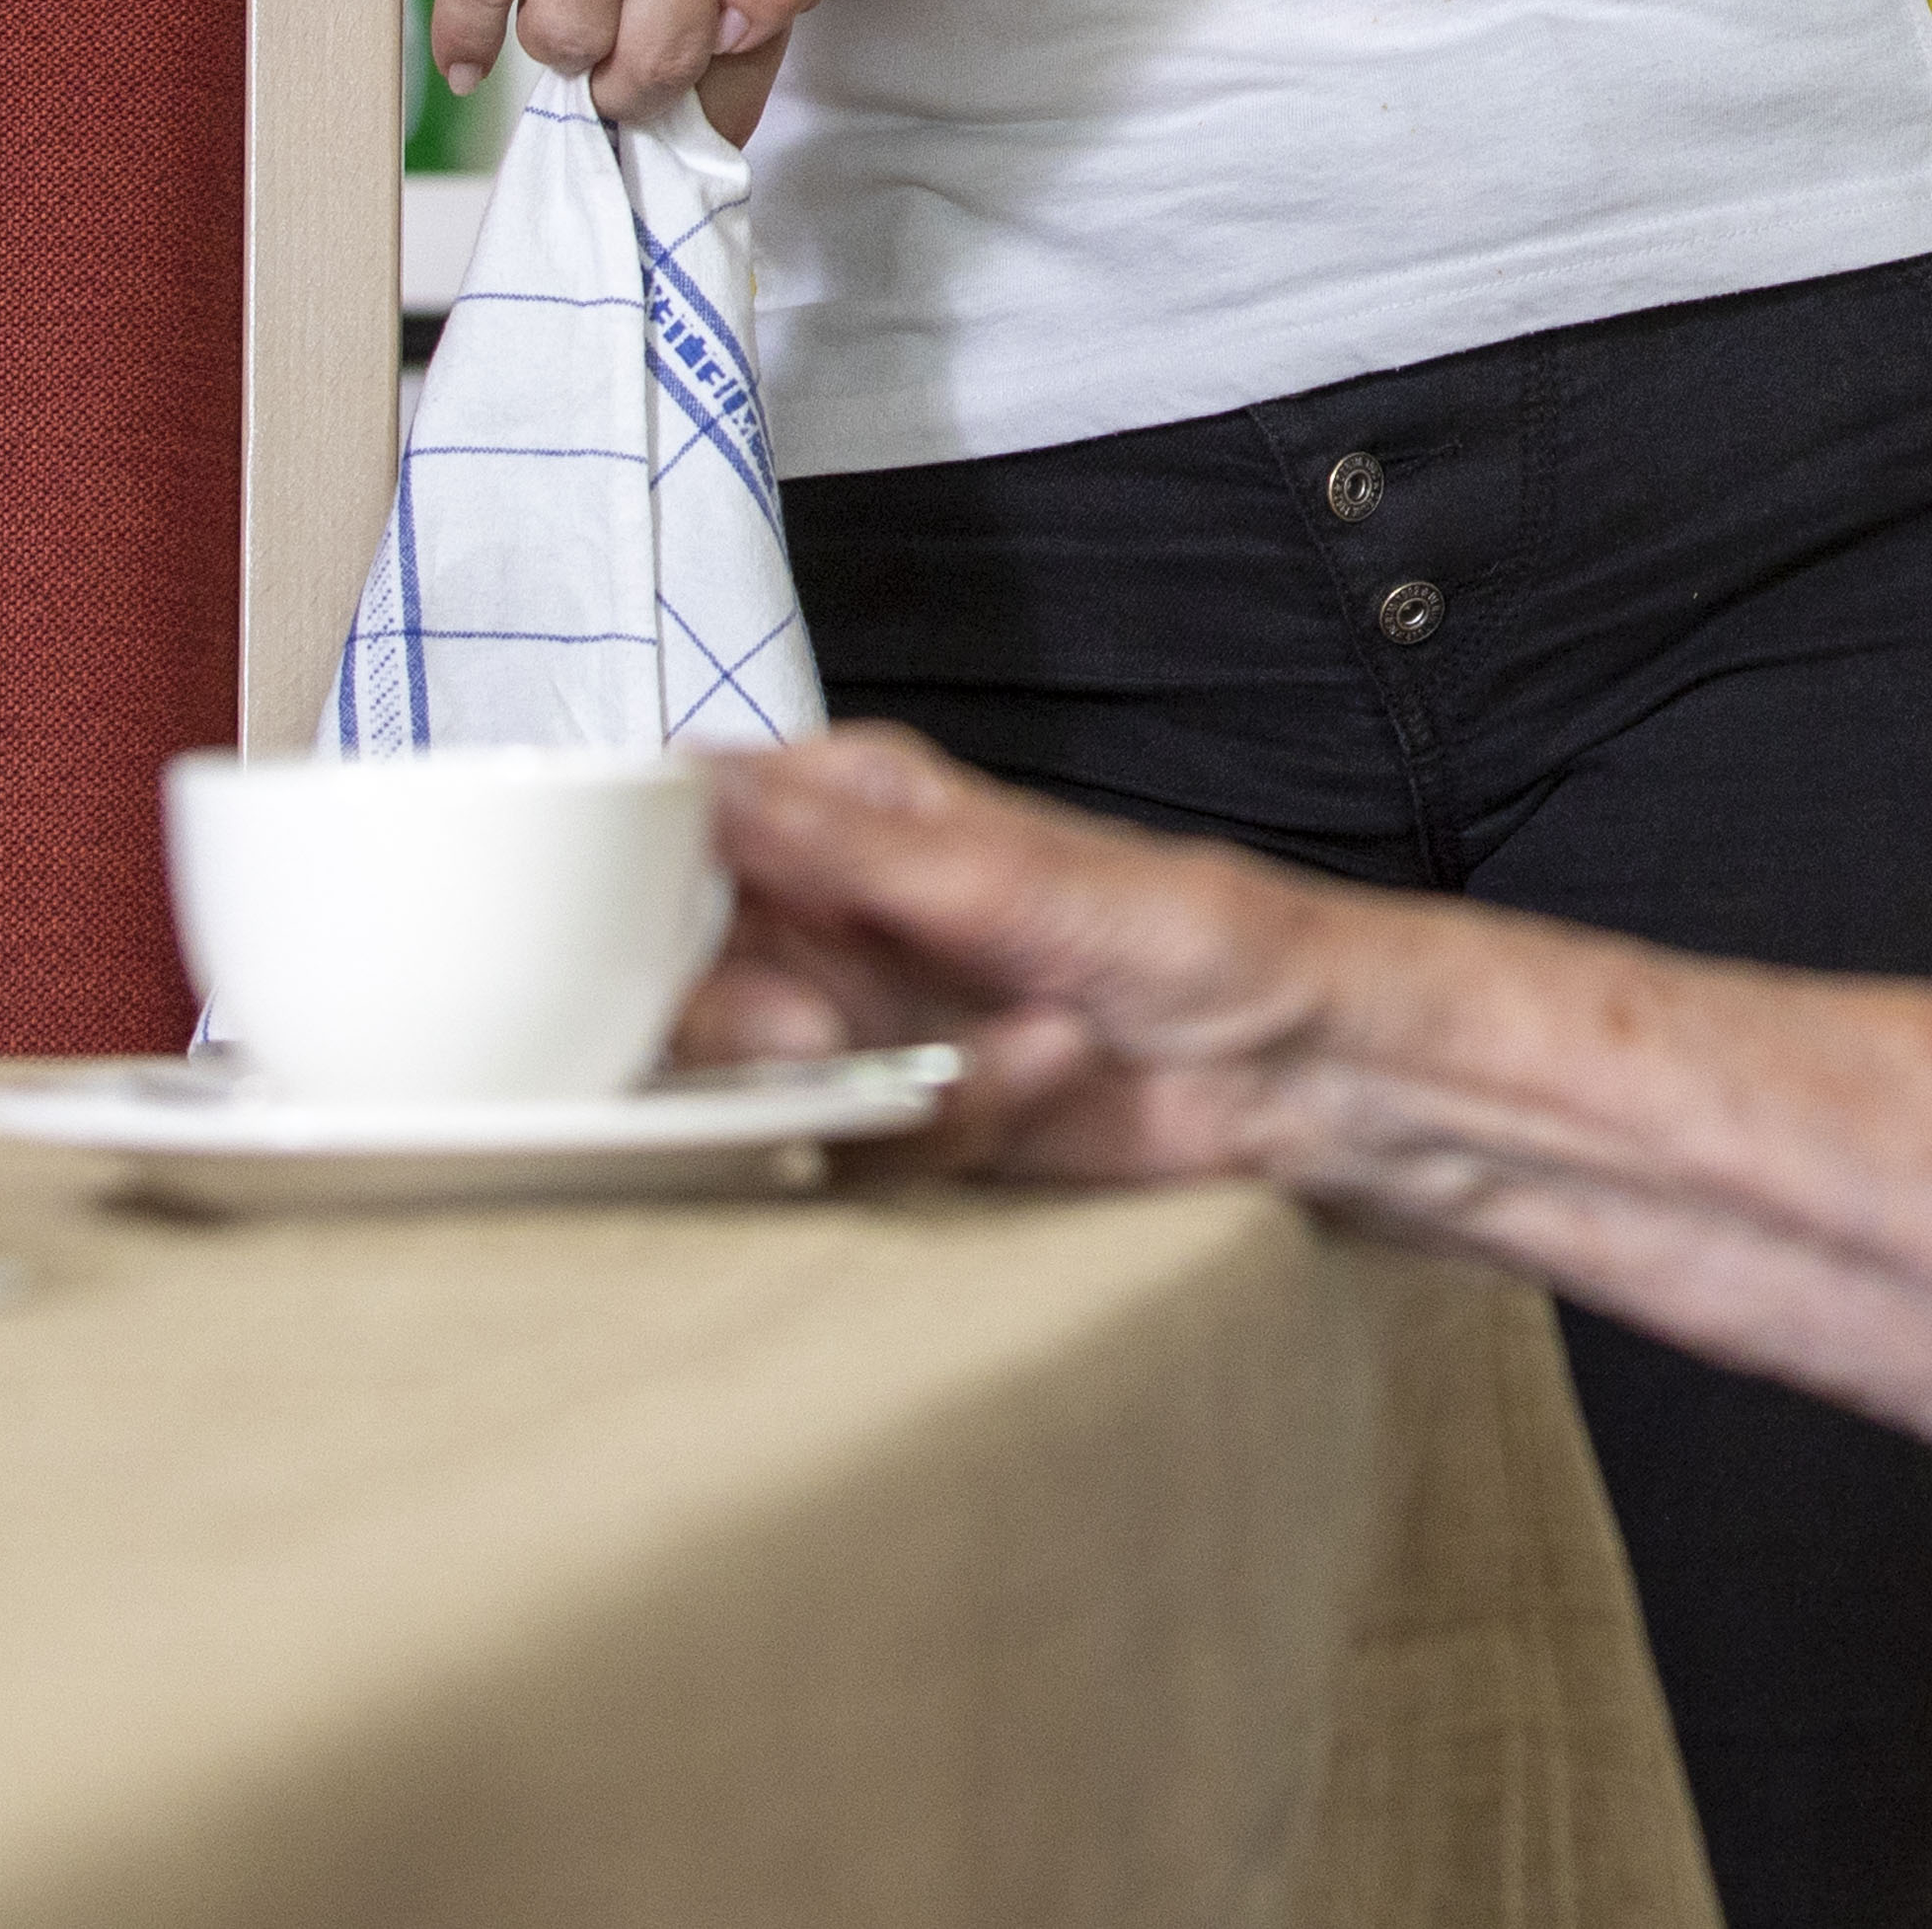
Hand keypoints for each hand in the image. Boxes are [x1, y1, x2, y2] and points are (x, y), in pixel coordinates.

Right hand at [682, 726, 1334, 1184]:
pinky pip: (835, 1146)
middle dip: (741, 1023)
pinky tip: (1028, 1080)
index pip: (676, 828)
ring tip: (976, 1060)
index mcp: (845, 805)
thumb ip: (842, 848)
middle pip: (675, 975)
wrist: (1292, 1071)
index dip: (639, 890)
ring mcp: (852, 1018)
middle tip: (814, 1033)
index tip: (656, 942)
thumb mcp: (1008, 878)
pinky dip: (931, 1131)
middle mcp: (827, 908)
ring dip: (866, 1086)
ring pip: (744, 1081)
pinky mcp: (886, 1113)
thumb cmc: (1192, 931)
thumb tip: (696, 785)